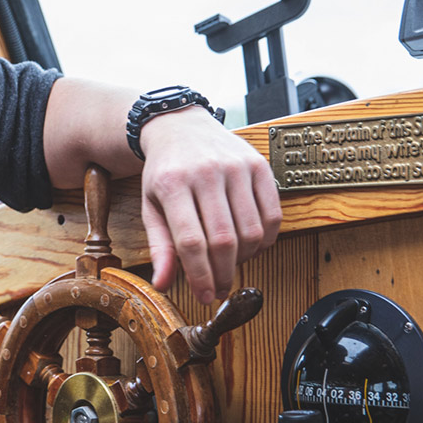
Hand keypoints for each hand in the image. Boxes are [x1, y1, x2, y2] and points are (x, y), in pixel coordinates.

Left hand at [137, 106, 280, 302]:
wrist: (180, 126)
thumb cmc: (165, 171)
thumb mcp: (151, 206)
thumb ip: (159, 246)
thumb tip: (162, 284)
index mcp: (173, 184)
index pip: (191, 242)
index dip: (200, 276)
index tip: (204, 295)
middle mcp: (206, 173)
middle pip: (224, 240)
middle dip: (223, 274)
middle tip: (219, 288)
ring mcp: (236, 167)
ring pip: (251, 231)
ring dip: (244, 259)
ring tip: (231, 264)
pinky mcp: (259, 165)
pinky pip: (272, 215)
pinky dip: (265, 240)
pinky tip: (250, 246)